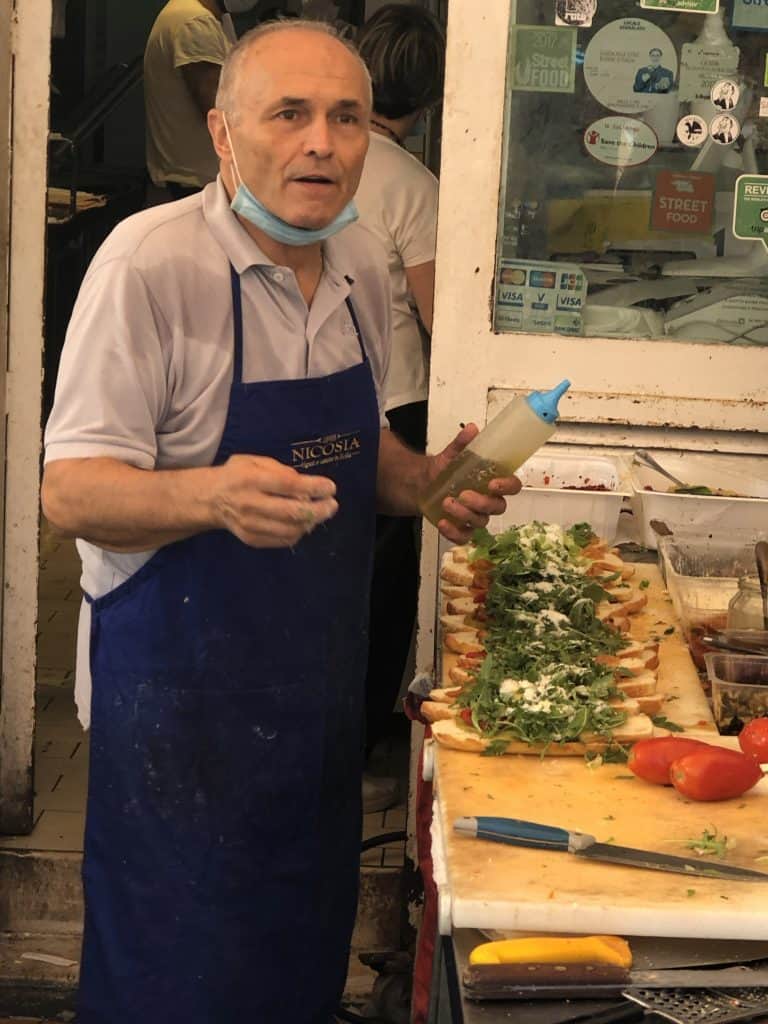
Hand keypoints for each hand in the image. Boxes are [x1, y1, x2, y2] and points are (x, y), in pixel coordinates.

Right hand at [213, 454, 337, 547]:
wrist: (211, 499)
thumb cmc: (237, 475)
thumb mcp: (254, 461)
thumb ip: (279, 470)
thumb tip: (304, 485)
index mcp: (251, 479)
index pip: (288, 485)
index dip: (313, 487)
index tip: (330, 487)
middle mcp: (250, 504)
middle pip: (292, 512)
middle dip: (318, 510)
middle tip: (332, 505)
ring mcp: (250, 525)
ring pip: (290, 530)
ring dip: (311, 523)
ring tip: (320, 513)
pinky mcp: (251, 539)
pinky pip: (283, 541)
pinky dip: (298, 533)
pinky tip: (303, 523)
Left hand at [428, 424, 520, 543]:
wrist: (420, 484)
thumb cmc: (443, 470)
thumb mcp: (451, 455)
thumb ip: (462, 443)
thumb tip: (472, 428)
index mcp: (492, 482)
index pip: (512, 486)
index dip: (507, 486)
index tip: (493, 484)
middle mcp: (488, 501)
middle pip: (497, 507)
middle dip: (481, 503)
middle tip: (463, 494)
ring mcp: (474, 516)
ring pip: (480, 522)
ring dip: (464, 514)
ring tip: (446, 502)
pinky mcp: (460, 528)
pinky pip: (464, 537)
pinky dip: (454, 533)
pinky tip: (442, 523)